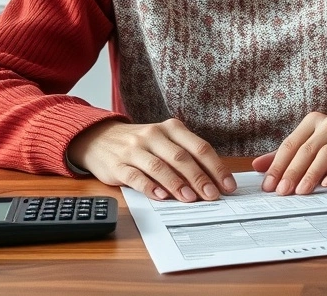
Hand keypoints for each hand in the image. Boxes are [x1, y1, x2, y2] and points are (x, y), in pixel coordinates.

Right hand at [67, 119, 235, 201]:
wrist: (99, 138)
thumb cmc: (141, 144)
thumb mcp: (165, 141)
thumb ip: (185, 156)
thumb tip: (212, 181)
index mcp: (171, 128)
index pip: (199, 147)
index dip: (216, 167)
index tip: (227, 185)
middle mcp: (154, 135)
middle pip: (181, 157)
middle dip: (199, 178)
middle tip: (212, 195)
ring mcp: (134, 149)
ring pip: (159, 166)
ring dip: (177, 184)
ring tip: (190, 199)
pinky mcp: (117, 164)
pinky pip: (135, 176)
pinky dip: (149, 187)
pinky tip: (160, 196)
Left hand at [251, 113, 326, 195]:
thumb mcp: (316, 143)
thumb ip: (289, 154)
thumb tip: (258, 166)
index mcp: (314, 122)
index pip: (291, 144)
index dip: (278, 165)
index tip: (268, 185)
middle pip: (306, 150)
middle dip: (292, 172)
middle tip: (282, 192)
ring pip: (326, 154)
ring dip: (312, 173)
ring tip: (301, 191)